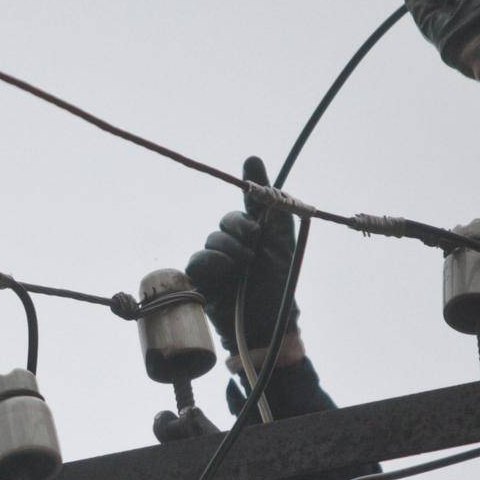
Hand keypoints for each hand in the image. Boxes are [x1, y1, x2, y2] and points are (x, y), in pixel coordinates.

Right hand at [184, 155, 299, 362]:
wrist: (268, 322)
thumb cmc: (279, 284)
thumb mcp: (281, 241)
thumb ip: (270, 203)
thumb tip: (251, 157)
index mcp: (257, 233)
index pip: (249, 203)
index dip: (251, 185)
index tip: (252, 165)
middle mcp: (236, 244)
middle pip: (227, 221)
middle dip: (241, 229)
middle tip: (255, 244)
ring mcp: (218, 262)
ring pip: (211, 241)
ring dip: (229, 250)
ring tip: (244, 266)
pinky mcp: (203, 281)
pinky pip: (198, 262)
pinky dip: (212, 264)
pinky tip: (226, 273)